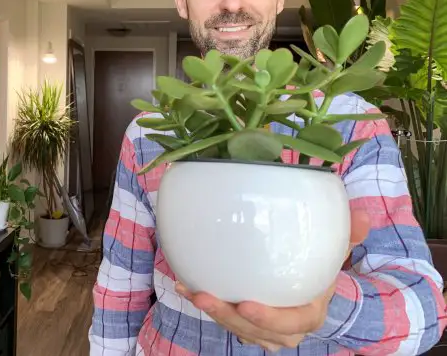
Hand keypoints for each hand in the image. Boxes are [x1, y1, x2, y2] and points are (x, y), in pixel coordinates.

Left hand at [175, 209, 369, 351]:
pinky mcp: (245, 320)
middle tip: (205, 296)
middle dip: (229, 319)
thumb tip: (363, 215)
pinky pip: (225, 317)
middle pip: (257, 331)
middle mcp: (285, 326)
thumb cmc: (318, 265)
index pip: (292, 323)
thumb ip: (347, 235)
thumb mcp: (334, 250)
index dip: (269, 319)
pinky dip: (205, 303)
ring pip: (237, 328)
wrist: (308, 282)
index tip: (245, 304)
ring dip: (213, 313)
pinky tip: (184, 283)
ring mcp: (263, 327)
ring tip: (191, 290)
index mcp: (309, 311)